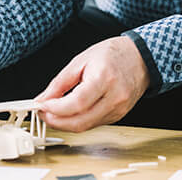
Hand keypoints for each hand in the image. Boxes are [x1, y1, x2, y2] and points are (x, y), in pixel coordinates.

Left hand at [35, 35, 149, 131]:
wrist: (139, 58)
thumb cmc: (112, 55)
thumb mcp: (80, 61)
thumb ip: (60, 83)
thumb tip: (43, 98)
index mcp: (104, 78)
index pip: (77, 103)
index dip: (56, 109)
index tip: (41, 105)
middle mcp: (114, 97)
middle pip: (81, 121)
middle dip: (56, 121)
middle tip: (42, 113)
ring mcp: (118, 110)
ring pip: (86, 126)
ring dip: (64, 123)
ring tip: (52, 112)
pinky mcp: (118, 116)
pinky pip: (93, 124)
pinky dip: (77, 120)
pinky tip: (69, 112)